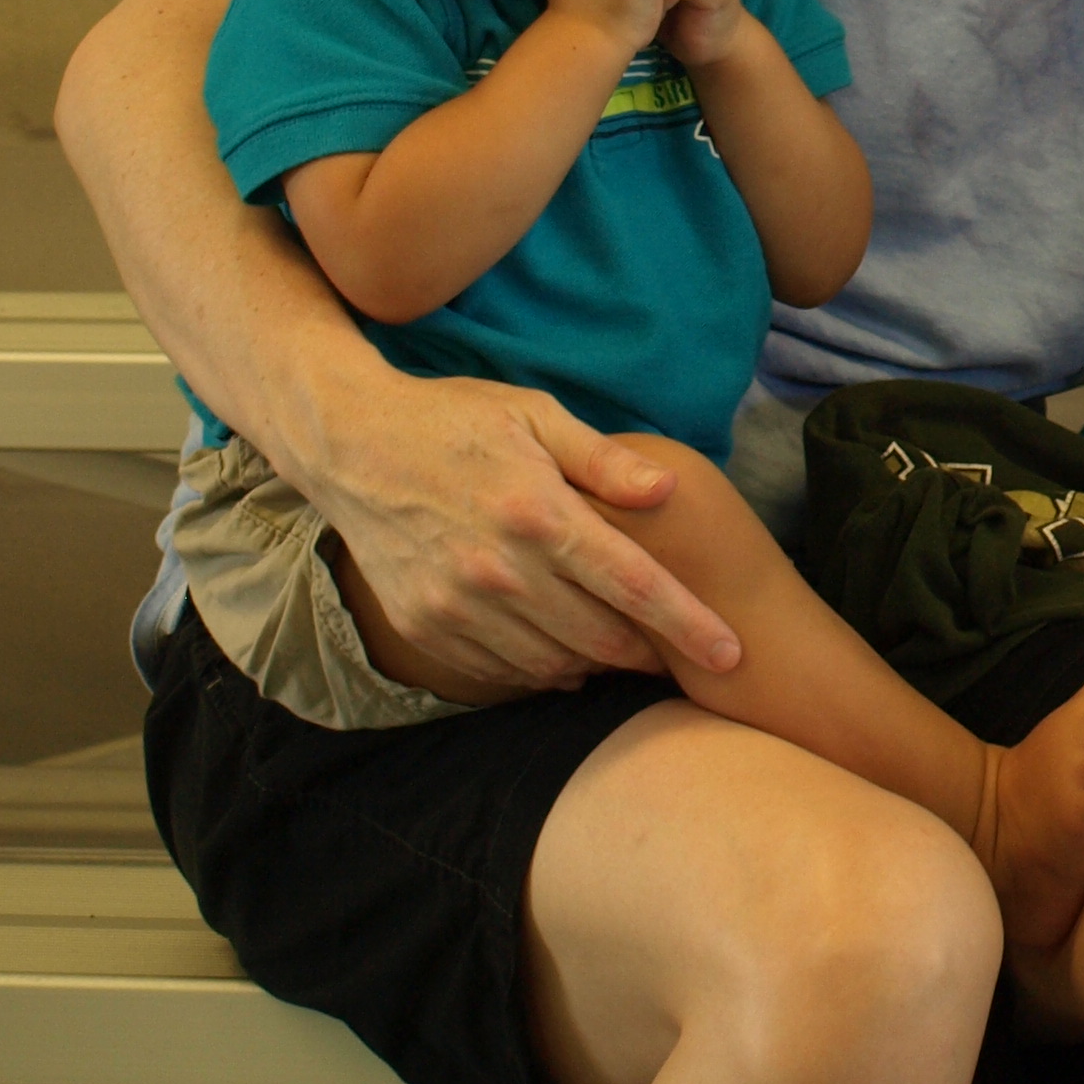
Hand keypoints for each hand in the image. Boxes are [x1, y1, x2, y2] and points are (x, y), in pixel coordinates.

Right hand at [296, 361, 739, 695]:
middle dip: (650, 652)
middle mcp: (499, 569)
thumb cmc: (456, 419)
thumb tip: (670, 490)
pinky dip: (541, 668)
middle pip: (601, 638)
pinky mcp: (426, 625)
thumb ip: (604, 461)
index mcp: (538, 513)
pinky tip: (561, 651)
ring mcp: (457, 604)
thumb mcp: (536, 414)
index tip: (734, 653)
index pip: (634, 584)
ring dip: (597, 663)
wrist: (349, 444)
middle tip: (677, 649)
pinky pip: (502, 669)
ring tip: (622, 647)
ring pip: (553, 664)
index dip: (690, 625)